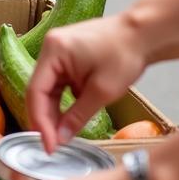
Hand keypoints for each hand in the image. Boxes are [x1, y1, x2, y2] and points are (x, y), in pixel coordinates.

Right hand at [27, 14, 147, 152]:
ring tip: (61, 137)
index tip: (48, 146)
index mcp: (54, 50)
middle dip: (46, 119)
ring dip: (54, 112)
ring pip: (49, 88)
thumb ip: (77, 116)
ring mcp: (58, 50)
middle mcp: (50, 47)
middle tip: (54, 146)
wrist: (142, 33)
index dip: (39, 121)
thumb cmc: (124, 55)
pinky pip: (59, 82)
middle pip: (39, 89)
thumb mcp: (102, 91)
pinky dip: (63, 101)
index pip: (35, 91)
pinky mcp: (68, 56)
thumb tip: (60, 139)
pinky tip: (69, 119)